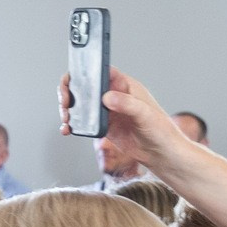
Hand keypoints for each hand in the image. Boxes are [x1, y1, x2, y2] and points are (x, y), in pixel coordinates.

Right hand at [59, 66, 183, 176]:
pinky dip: (73, 124)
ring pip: (81, 104)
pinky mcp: (103, 126)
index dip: (85, 71)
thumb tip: (108, 97)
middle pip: (85, 86)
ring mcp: (107, 111)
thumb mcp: (145, 114)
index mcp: (125, 85)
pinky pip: (83, 122)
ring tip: (66, 118)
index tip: (73, 79)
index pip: (101, 71)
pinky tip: (69, 129)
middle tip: (66, 102)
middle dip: (70, 91)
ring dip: (69, 109)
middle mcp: (114, 96)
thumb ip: (127, 104)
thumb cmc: (161, 131)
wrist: (161, 154)